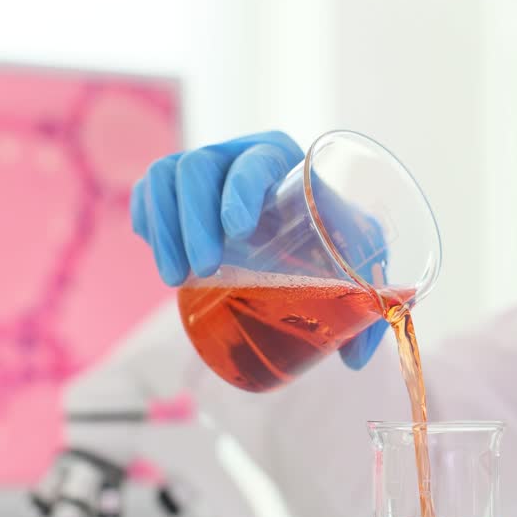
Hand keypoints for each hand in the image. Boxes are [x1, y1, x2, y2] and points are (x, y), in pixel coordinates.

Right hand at [130, 130, 384, 368]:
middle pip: (198, 168)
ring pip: (165, 179)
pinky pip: (148, 191)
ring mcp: (202, 170)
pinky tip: (151, 246)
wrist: (304, 225)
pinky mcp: (176, 192)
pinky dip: (145, 216)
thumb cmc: (334, 234)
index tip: (239, 230)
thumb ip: (370, 297)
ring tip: (174, 278)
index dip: (241, 190)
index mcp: (282, 159)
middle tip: (202, 271)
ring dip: (164, 228)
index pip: (254, 162)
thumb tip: (355, 361)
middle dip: (193, 220)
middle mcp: (237, 155)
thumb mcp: (360, 253)